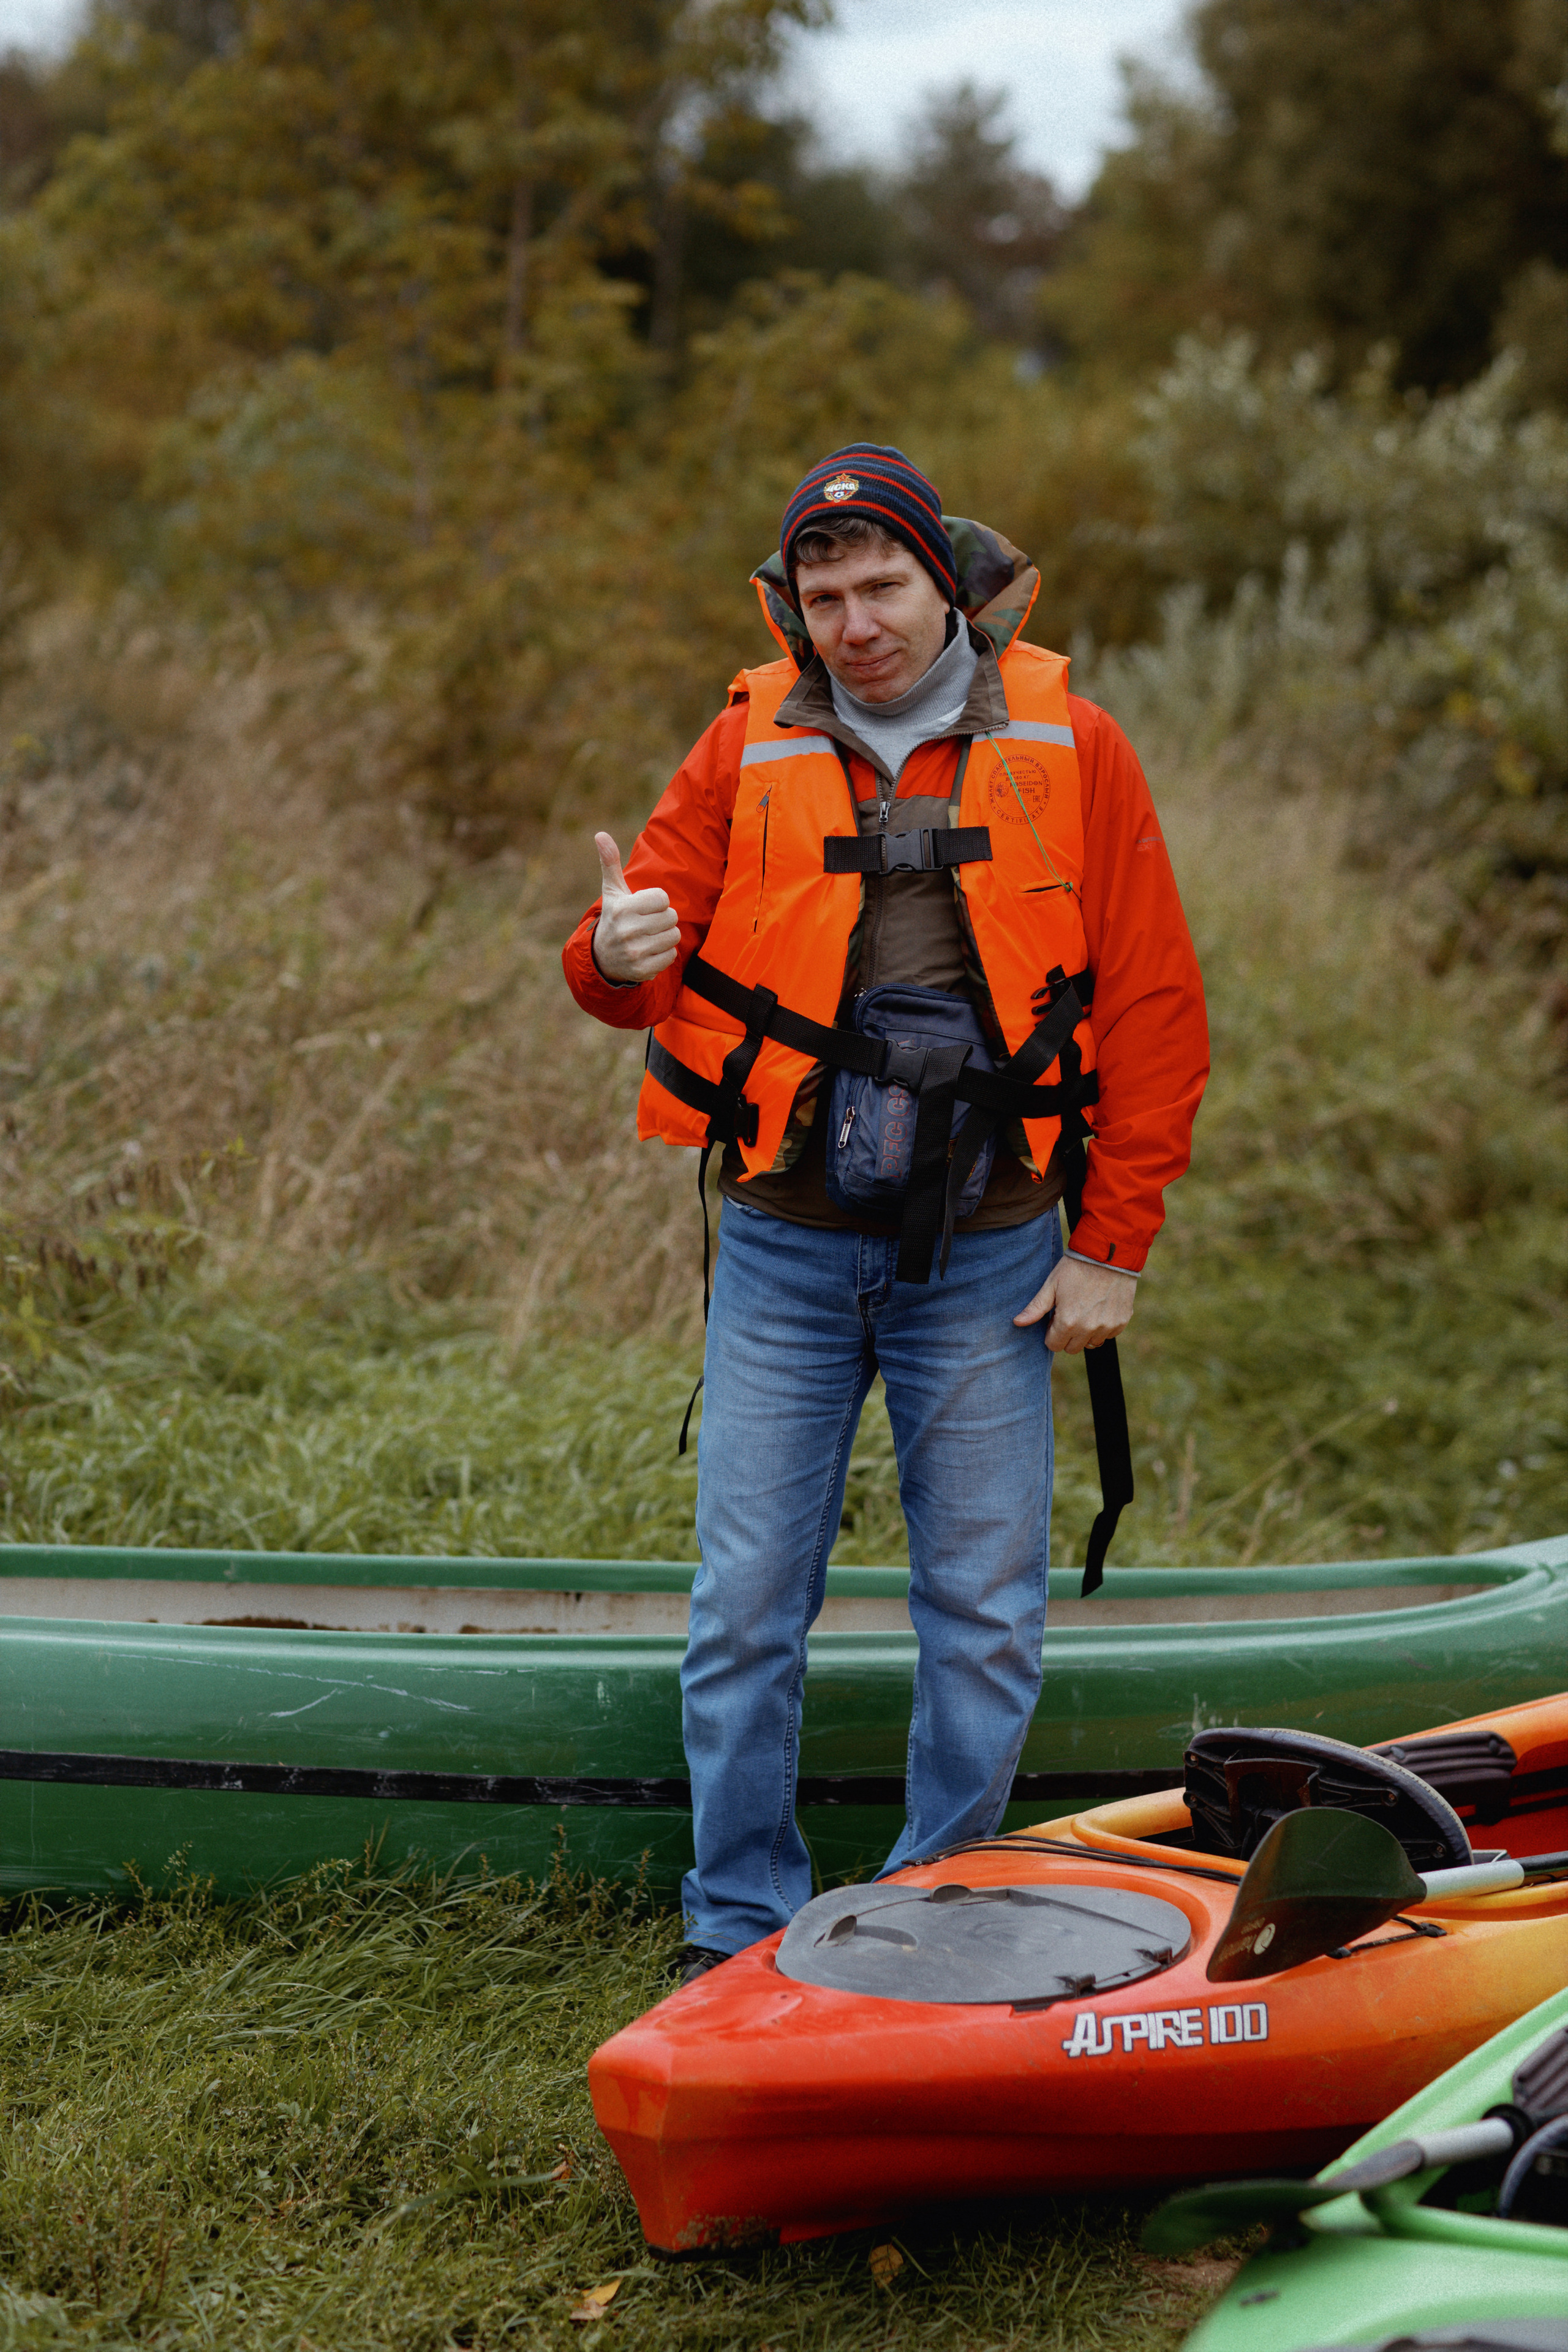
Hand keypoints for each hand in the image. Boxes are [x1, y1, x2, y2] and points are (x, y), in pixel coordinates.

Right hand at [591, 831, 680, 983]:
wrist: (602, 958)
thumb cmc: (614, 918)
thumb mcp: (612, 892)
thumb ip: (610, 863)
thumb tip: (600, 834)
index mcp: (622, 909)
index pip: (663, 898)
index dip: (658, 902)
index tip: (644, 907)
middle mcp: (627, 931)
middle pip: (672, 917)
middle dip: (663, 918)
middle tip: (648, 923)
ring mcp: (635, 952)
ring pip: (674, 936)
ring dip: (665, 935)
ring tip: (649, 936)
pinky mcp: (643, 970)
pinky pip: (671, 956)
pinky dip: (664, 953)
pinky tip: (650, 951)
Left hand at [1015, 1253, 1135, 1352]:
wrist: (1109, 1254)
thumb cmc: (1076, 1267)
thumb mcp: (1052, 1285)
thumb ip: (1036, 1308)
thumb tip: (1017, 1323)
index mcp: (1067, 1322)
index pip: (1054, 1345)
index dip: (1052, 1332)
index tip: (1056, 1316)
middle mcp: (1088, 1329)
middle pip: (1072, 1348)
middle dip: (1067, 1335)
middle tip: (1070, 1313)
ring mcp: (1107, 1327)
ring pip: (1091, 1344)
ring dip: (1086, 1333)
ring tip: (1085, 1310)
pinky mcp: (1121, 1322)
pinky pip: (1108, 1335)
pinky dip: (1102, 1327)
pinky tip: (1100, 1308)